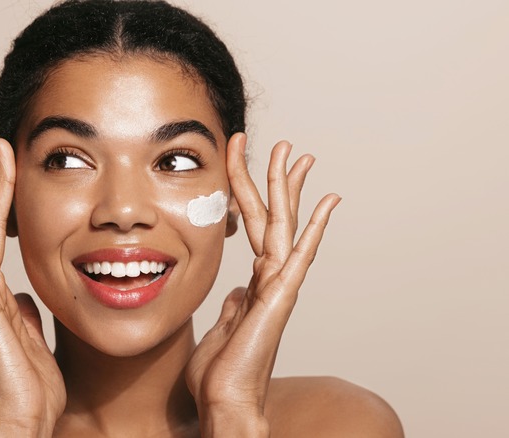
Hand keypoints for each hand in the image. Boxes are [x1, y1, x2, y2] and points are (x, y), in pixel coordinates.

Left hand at [185, 136, 340, 436]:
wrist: (225, 402)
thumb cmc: (221, 373)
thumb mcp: (221, 328)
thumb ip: (235, 306)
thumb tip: (240, 290)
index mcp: (255, 283)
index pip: (254, 227)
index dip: (248, 194)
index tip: (246, 166)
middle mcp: (271, 279)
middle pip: (273, 217)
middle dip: (274, 178)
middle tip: (281, 144)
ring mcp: (278, 287)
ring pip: (284, 226)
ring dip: (288, 189)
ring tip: (296, 154)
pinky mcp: (280, 299)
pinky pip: (297, 256)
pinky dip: (312, 229)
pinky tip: (326, 202)